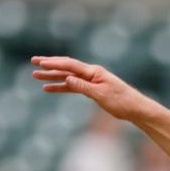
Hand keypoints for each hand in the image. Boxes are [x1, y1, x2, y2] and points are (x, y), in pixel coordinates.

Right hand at [31, 56, 156, 121]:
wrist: (136, 109)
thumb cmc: (122, 101)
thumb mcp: (101, 95)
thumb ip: (83, 86)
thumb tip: (67, 79)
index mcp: (94, 72)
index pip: (71, 65)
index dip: (54, 63)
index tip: (40, 63)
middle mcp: (92, 74)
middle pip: (67, 67)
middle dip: (50, 65)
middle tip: (33, 62)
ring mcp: (92, 81)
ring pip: (68, 77)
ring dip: (52, 76)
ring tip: (36, 76)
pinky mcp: (93, 90)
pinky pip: (73, 87)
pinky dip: (61, 87)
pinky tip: (49, 88)